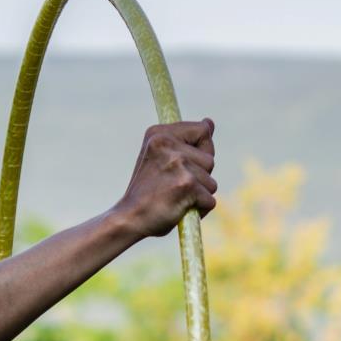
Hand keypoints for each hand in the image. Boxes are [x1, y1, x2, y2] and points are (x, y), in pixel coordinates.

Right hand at [111, 120, 217, 240]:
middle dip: (199, 176)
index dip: (200, 151)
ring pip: (211, 182)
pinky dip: (199, 209)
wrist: (129, 218)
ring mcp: (178, 164)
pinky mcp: (187, 184)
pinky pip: (210, 200)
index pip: (202, 131)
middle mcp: (168, 144)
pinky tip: (179, 210)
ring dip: (198, 195)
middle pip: (210, 159)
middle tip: (173, 186)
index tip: (182, 164)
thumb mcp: (160, 157)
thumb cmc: (147, 191)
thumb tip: (209, 122)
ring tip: (175, 199)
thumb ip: (184, 142)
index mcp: (159, 133)